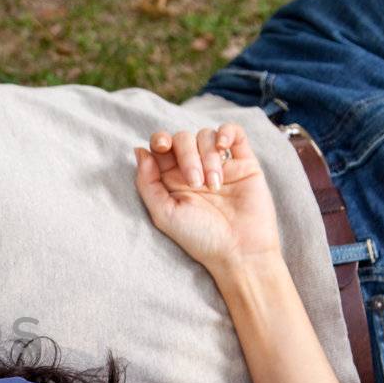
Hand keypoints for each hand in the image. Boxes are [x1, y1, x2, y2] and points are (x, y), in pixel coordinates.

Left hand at [133, 124, 282, 278]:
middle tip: (195, 183)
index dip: (159, 140)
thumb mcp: (164, 214)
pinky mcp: (244, 163)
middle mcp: (194, 169)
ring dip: (208, 157)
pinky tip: (223, 146)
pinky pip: (235, 133)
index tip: (162, 147)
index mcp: (171, 179)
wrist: (240, 250)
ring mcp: (219, 164)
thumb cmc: (200, 238)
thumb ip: (147, 182)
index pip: (161, 147)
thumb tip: (139, 150)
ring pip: (206, 136)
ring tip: (214, 186)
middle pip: (183, 139)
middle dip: (187, 156)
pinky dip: (227, 132)